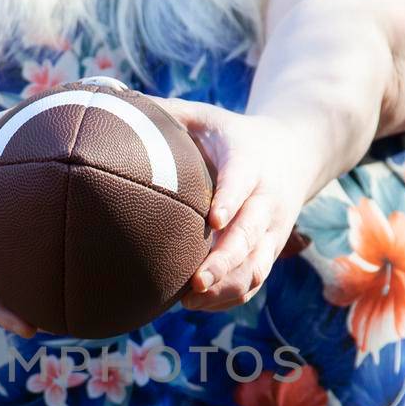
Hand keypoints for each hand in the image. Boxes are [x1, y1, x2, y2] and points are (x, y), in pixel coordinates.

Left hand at [156, 100, 336, 310]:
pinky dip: (229, 297)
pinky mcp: (269, 251)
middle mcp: (266, 199)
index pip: (242, 182)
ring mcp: (271, 230)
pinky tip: (195, 305)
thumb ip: (165, 113)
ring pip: (256, 266)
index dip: (231, 199)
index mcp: (249, 161)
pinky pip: (254, 280)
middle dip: (226, 260)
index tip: (213, 218)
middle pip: (251, 235)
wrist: (293, 153)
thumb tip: (111, 100)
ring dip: (227, 287)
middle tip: (197, 280)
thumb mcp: (205, 116)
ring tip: (190, 301)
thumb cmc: (230, 135)